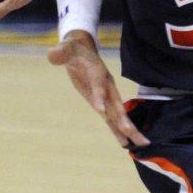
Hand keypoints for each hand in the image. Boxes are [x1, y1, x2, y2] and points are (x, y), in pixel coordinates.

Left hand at [47, 31, 149, 148]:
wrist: (81, 50)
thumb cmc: (72, 49)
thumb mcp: (65, 49)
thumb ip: (60, 53)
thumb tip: (52, 55)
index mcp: (97, 72)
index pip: (98, 85)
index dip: (99, 96)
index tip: (101, 111)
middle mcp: (106, 85)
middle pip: (116, 103)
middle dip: (123, 118)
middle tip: (130, 131)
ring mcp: (106, 95)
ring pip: (118, 114)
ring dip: (127, 128)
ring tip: (140, 144)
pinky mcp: (102, 102)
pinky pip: (111, 118)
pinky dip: (117, 130)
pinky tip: (125, 142)